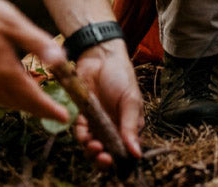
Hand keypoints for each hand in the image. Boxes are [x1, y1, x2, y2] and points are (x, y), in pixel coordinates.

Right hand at [0, 0, 69, 122]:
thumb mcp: (12, 22)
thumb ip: (36, 42)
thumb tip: (59, 60)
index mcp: (4, 70)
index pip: (33, 98)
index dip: (50, 109)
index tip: (65, 117)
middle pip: (22, 104)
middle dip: (41, 111)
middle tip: (58, 114)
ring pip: (8, 102)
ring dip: (26, 106)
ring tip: (42, 105)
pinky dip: (11, 99)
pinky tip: (16, 91)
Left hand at [70, 39, 142, 168]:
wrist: (101, 57)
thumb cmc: (121, 76)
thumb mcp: (130, 101)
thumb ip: (130, 127)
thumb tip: (137, 154)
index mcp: (128, 126)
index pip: (124, 151)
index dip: (118, 159)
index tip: (112, 159)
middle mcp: (113, 127)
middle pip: (106, 151)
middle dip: (102, 157)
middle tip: (101, 155)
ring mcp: (97, 122)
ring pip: (92, 144)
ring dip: (90, 148)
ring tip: (92, 143)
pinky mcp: (83, 115)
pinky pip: (80, 131)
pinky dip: (81, 134)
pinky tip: (84, 131)